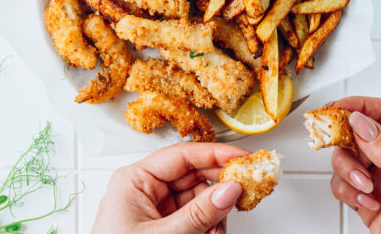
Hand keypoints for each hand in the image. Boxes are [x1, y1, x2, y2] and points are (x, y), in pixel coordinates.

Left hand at [91, 142, 246, 233]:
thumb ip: (199, 213)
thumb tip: (229, 190)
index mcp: (134, 180)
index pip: (181, 155)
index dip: (216, 153)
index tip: (245, 158)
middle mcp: (144, 189)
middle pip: (192, 174)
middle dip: (219, 187)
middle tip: (247, 192)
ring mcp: (154, 208)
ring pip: (196, 198)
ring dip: (214, 213)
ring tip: (218, 231)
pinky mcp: (162, 226)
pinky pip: (192, 216)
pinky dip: (207, 226)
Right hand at [330, 96, 380, 233]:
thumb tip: (362, 123)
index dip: (360, 106)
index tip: (337, 108)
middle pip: (359, 133)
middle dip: (349, 145)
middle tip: (342, 148)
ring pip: (346, 158)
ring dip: (349, 172)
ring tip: (365, 188)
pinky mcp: (367, 197)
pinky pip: (342, 183)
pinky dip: (348, 192)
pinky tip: (367, 202)